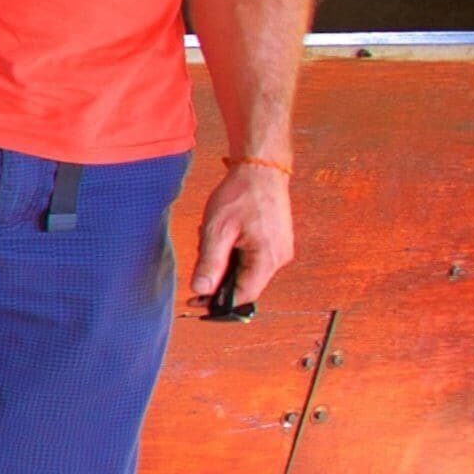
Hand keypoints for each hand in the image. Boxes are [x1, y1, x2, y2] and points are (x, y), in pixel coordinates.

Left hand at [190, 161, 295, 305]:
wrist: (261, 169)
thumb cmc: (240, 195)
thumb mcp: (217, 230)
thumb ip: (210, 262)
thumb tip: (201, 290)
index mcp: (268, 258)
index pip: (243, 295)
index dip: (218, 303)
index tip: (194, 303)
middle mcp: (279, 258)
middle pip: (244, 284)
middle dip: (218, 274)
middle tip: (203, 249)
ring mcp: (278, 250)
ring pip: (244, 269)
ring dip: (223, 259)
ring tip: (213, 233)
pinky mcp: (274, 242)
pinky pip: (250, 257)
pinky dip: (231, 250)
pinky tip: (223, 231)